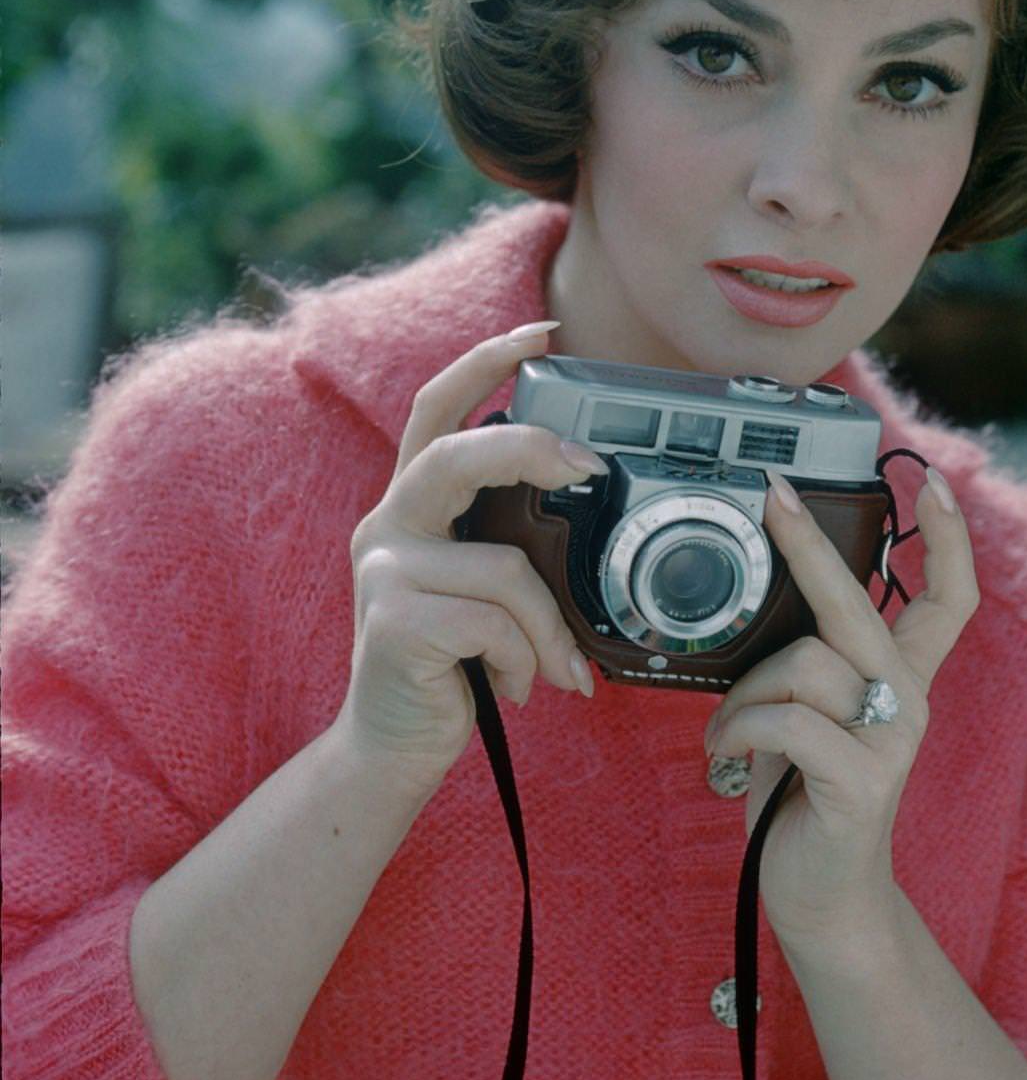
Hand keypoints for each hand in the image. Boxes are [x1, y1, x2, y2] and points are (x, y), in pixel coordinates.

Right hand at [338, 323, 601, 790]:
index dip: (484, 363)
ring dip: (549, 628)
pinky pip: (495, 623)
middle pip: (456, 457)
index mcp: (412, 505)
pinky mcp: (392, 621)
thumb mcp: (478, 586)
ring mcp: (384, 571)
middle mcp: (386, 524)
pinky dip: (525, 659)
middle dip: (529, 451)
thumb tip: (586, 499)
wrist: (395, 748)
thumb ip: (504, 537)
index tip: (541, 332)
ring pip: (504, 567)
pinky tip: (518, 687)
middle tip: (589, 467)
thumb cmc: (454, 662)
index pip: (437, 409)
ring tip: (556, 669)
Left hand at [702, 466, 979, 949]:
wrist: (820, 897)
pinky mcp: (862, 782)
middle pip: (862, 605)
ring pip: (803, 664)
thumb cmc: (802, 796)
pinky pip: (786, 722)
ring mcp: (891, 741)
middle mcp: (907, 700)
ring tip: (726, 732)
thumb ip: (807, 664)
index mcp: (899, 677)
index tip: (925, 476)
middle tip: (773, 495)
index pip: (947, 597)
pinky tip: (725, 757)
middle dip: (812, 545)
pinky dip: (740, 732)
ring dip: (743, 694)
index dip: (946, 536)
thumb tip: (759, 605)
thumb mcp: (808, 715)